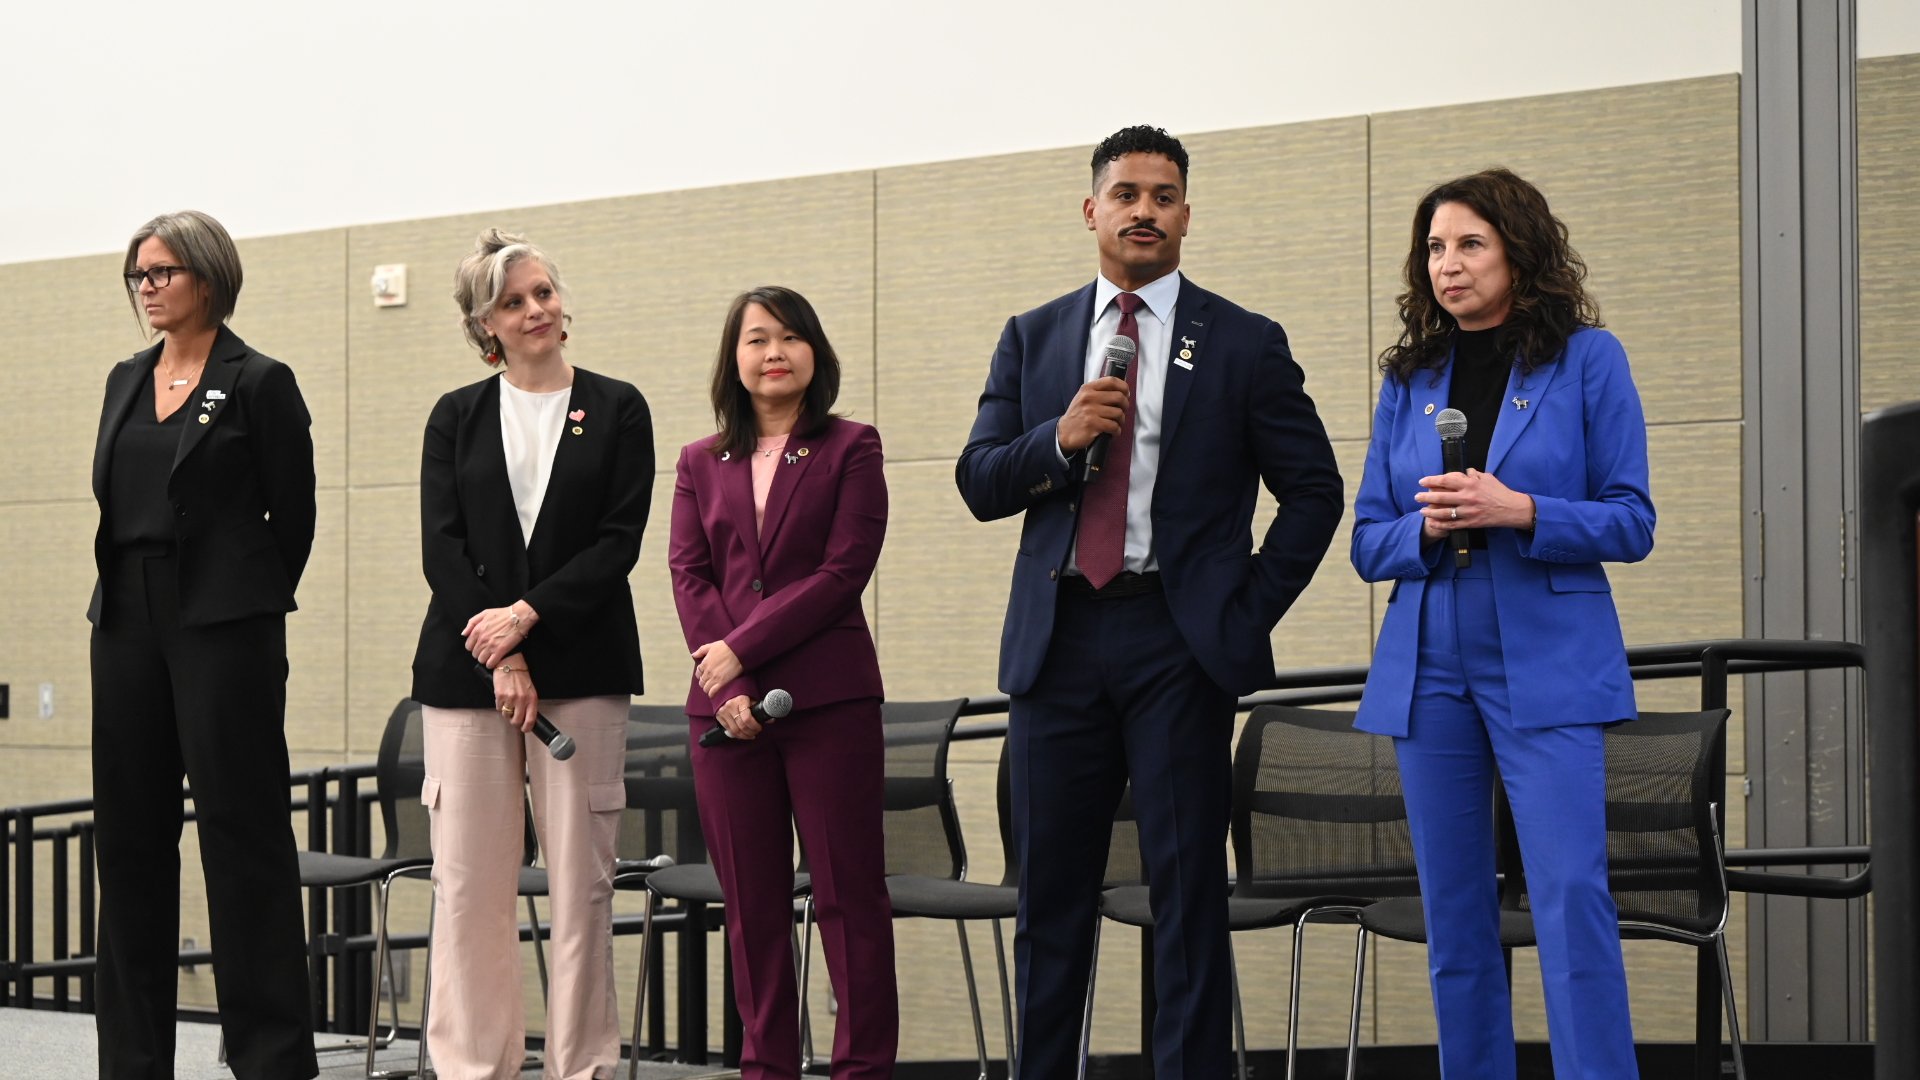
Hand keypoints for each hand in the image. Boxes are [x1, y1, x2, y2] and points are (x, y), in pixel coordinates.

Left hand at [462, 601, 538, 666]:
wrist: (519, 617)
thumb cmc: (503, 614)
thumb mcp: (485, 613)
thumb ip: (472, 623)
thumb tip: (464, 634)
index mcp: (477, 630)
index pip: (468, 646)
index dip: (474, 647)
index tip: (479, 646)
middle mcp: (482, 639)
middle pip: (475, 654)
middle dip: (480, 653)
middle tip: (487, 651)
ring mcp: (491, 646)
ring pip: (481, 660)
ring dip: (485, 659)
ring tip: (491, 656)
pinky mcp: (500, 651)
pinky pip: (490, 663)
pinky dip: (491, 664)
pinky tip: (494, 661)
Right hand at [492, 655, 539, 733]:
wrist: (510, 664)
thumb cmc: (521, 677)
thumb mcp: (530, 690)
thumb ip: (529, 703)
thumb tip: (527, 717)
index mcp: (532, 699)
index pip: (531, 719)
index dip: (527, 728)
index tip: (524, 729)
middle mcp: (522, 700)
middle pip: (517, 721)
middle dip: (514, 722)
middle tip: (513, 719)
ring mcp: (511, 698)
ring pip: (507, 715)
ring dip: (506, 713)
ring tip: (508, 704)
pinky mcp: (500, 696)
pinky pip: (499, 708)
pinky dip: (500, 705)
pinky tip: (502, 698)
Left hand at [692, 640, 742, 697]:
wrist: (737, 651)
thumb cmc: (725, 647)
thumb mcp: (711, 646)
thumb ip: (700, 651)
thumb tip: (693, 655)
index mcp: (704, 663)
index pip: (698, 673)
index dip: (700, 674)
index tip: (704, 675)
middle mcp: (707, 672)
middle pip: (701, 682)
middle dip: (704, 682)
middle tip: (708, 681)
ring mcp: (714, 678)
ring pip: (705, 688)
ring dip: (707, 688)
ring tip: (711, 687)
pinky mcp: (722, 682)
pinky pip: (713, 691)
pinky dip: (711, 693)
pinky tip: (712, 693)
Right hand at [715, 694, 761, 739]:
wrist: (727, 691)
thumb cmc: (743, 697)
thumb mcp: (752, 700)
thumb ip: (760, 710)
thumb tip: (771, 720)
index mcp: (741, 700)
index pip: (747, 718)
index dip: (754, 726)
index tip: (759, 728)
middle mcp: (730, 705)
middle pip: (741, 726)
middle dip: (751, 732)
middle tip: (756, 732)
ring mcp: (723, 711)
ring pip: (735, 731)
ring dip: (744, 736)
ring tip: (750, 735)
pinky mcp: (719, 717)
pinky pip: (728, 730)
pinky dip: (737, 735)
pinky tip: (742, 735)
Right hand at [1055, 376, 1129, 453]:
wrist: (1064, 432)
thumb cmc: (1078, 415)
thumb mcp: (1083, 397)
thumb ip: (1099, 391)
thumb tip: (1121, 391)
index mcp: (1088, 388)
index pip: (1112, 381)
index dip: (1123, 387)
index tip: (1126, 393)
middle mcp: (1089, 398)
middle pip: (1119, 397)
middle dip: (1125, 405)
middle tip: (1123, 410)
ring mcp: (1091, 411)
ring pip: (1118, 413)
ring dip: (1121, 420)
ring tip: (1116, 423)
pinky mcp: (1093, 424)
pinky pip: (1114, 426)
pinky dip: (1116, 430)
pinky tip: (1113, 431)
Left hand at [1415, 468, 1534, 536]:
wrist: (1512, 509)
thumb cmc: (1500, 492)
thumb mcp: (1487, 478)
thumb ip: (1473, 474)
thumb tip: (1464, 471)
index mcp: (1470, 484)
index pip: (1446, 480)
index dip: (1432, 480)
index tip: (1422, 482)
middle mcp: (1467, 497)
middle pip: (1441, 496)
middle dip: (1426, 497)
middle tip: (1417, 497)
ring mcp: (1468, 511)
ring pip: (1444, 512)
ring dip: (1430, 512)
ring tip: (1422, 511)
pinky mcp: (1471, 522)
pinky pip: (1452, 525)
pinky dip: (1441, 524)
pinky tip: (1433, 523)